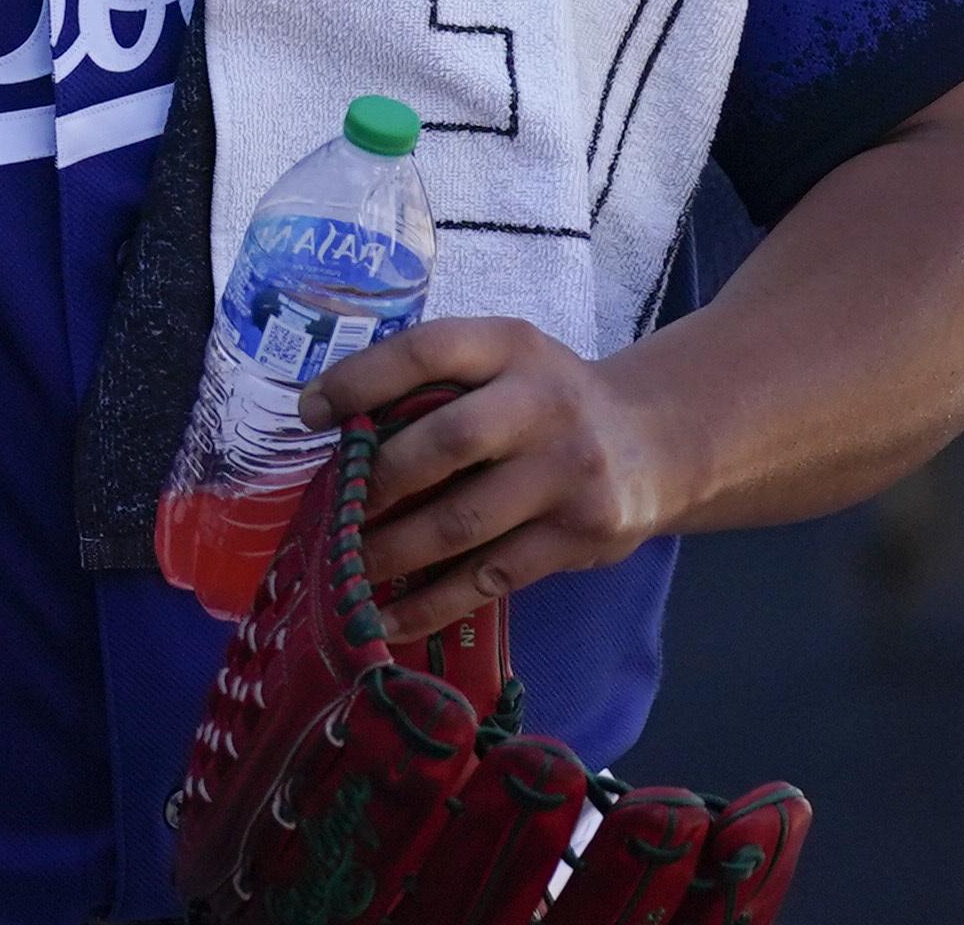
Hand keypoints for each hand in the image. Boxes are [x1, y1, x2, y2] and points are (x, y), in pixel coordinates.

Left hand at [305, 317, 691, 642]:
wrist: (653, 443)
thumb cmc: (545, 400)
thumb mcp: (502, 363)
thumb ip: (436, 382)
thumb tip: (334, 429)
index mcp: (510, 347)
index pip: (426, 351)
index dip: (360, 381)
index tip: (309, 413)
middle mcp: (544, 405)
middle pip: (445, 444)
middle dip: (378, 482)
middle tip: (333, 510)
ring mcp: (567, 474)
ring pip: (463, 522)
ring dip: (392, 551)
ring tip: (346, 569)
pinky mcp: (580, 536)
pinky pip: (490, 577)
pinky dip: (431, 602)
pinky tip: (386, 617)